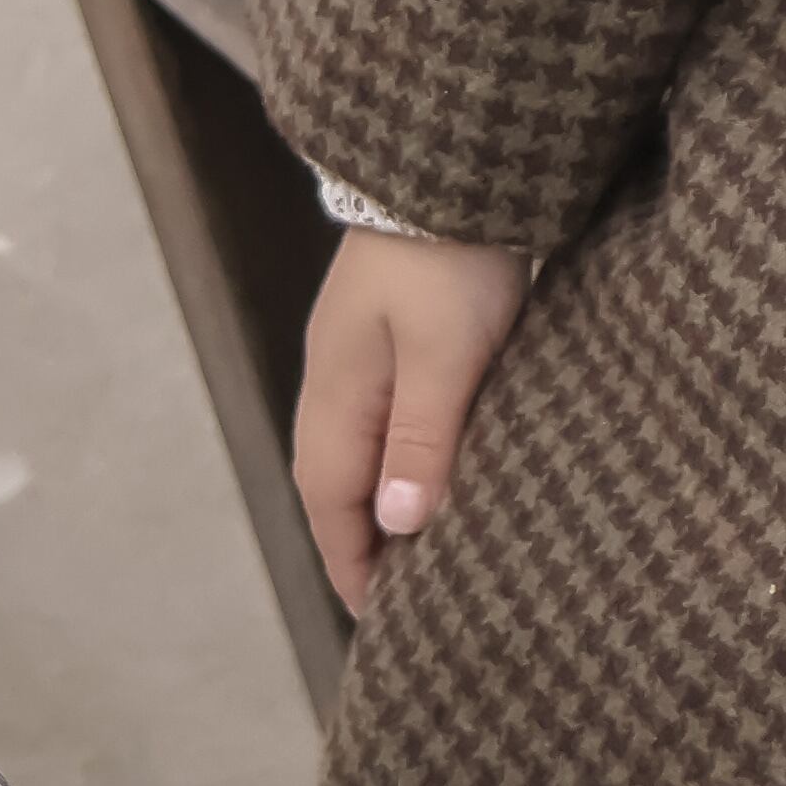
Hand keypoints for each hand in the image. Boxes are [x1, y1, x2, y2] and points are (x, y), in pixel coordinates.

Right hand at [292, 228, 530, 614]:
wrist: (455, 164)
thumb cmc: (450, 258)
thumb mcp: (445, 355)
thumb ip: (423, 440)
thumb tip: (399, 525)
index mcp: (338, 395)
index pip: (331, 503)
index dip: (354, 565)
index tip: (384, 620)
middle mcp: (339, 382)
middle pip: (339, 485)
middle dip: (364, 546)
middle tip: (408, 603)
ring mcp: (364, 356)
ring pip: (365, 453)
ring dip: (386, 505)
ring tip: (426, 554)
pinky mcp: (397, 335)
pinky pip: (392, 421)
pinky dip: (408, 462)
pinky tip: (442, 475)